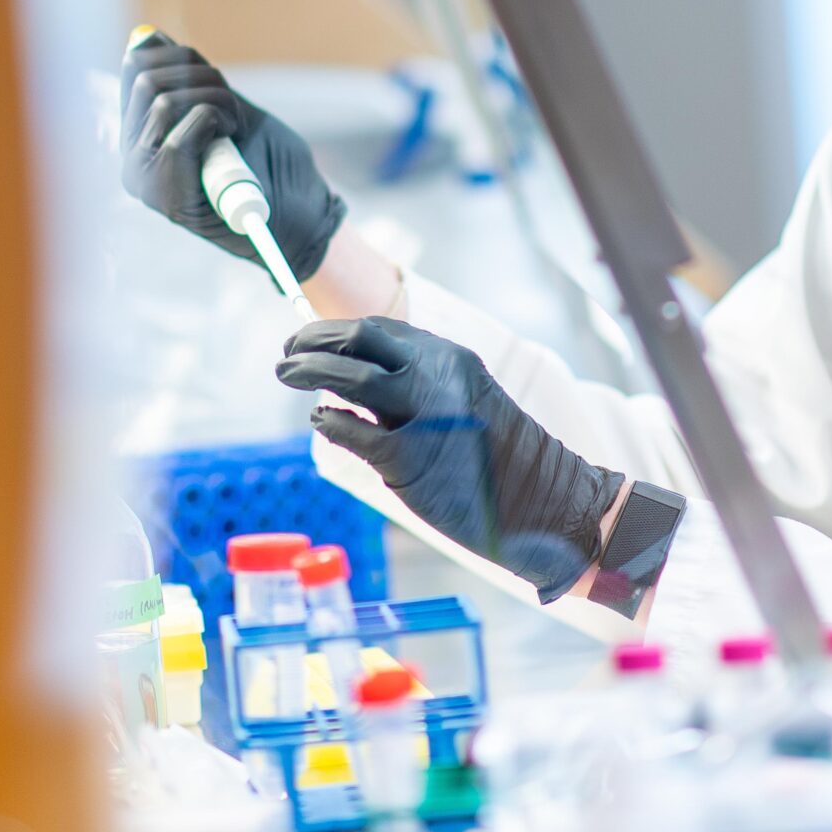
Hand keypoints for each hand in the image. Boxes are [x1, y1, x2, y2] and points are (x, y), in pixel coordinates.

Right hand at [119, 32, 346, 280]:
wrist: (300, 217)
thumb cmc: (266, 162)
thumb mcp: (224, 106)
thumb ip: (183, 78)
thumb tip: (144, 38)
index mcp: (139, 135)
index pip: (135, 67)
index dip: (180, 56)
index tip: (216, 81)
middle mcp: (132, 159)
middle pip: (146, 79)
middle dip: (203, 78)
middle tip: (233, 107)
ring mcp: (144, 181)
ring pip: (164, 103)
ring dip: (217, 101)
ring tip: (238, 127)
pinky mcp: (165, 198)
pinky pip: (179, 139)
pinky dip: (216, 123)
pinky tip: (234, 140)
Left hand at [279, 316, 619, 601]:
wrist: (545, 502)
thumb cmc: (500, 459)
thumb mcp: (465, 401)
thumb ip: (419, 384)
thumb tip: (355, 374)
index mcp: (450, 357)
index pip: (379, 330)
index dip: (334, 331)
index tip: (307, 337)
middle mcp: (438, 375)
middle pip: (360, 340)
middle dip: (314, 341)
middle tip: (286, 352)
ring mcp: (425, 413)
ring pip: (351, 377)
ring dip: (309, 371)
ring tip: (286, 372)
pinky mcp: (412, 456)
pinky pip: (354, 430)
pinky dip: (329, 421)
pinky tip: (320, 420)